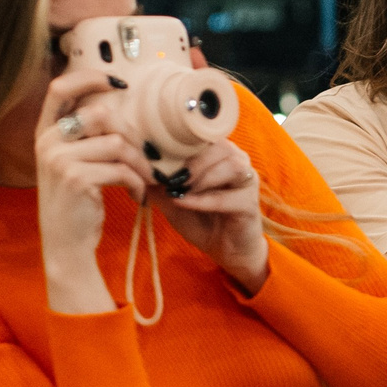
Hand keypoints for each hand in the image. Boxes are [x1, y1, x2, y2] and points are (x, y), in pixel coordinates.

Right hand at [36, 63, 153, 313]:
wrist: (66, 245)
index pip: (60, 89)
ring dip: (139, 164)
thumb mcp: (73, 164)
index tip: (116, 80)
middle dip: (131, 135)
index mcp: (45, 133)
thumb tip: (119, 110)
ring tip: (144, 180)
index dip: (88, 77)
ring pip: (117, 144)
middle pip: (100, 115)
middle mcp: (47, 142)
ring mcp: (58, 160)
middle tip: (143, 158)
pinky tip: (137, 195)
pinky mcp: (75, 178)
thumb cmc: (77, 203)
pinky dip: (136, 183)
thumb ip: (85, 137)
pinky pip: (121, 169)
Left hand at [155, 136, 267, 295]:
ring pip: (231, 166)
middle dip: (192, 161)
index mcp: (220, 154)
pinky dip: (203, 199)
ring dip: (201, 177)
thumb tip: (136, 165)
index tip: (157, 154)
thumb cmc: (201, 220)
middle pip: (221, 146)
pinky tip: (183, 203)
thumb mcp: (172, 199)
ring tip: (179, 190)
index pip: (204, 136)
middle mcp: (238, 162)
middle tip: (170, 177)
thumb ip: (158, 182)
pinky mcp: (251, 204)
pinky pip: (228, 197)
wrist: (225, 250)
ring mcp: (248, 182)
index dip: (181, 141)